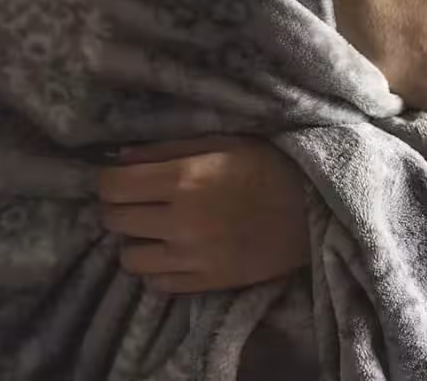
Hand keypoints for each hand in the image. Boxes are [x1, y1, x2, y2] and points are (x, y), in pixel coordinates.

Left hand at [98, 136, 309, 293]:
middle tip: (140, 202)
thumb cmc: (269, 166)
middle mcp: (181, 221)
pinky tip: (174, 252)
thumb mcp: (222, 142)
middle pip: (114, 220)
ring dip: (136, 242)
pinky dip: (159, 268)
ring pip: (130, 259)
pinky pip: (159, 284)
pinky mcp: (210, 282)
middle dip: (120, 207)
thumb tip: (118, 158)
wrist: (316, 208)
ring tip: (155, 231)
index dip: (110, 180)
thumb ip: (167, 148)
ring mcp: (194, 257)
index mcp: (183, 179)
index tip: (124, 179)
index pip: (111, 186)